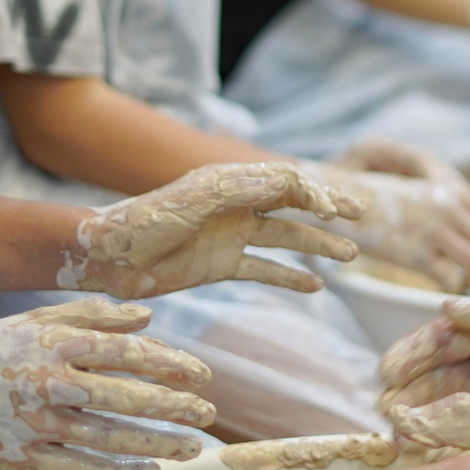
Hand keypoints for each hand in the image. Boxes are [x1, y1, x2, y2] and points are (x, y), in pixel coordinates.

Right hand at [0, 297, 216, 469]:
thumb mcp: (38, 320)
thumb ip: (94, 316)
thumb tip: (148, 318)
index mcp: (55, 344)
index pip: (126, 354)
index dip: (169, 365)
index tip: (202, 376)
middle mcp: (49, 384)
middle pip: (125, 399)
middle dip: (174, 409)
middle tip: (208, 415)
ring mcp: (37, 425)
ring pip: (110, 439)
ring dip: (156, 445)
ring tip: (191, 448)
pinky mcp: (25, 457)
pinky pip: (81, 468)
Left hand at [67, 162, 364, 297]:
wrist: (108, 256)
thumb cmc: (144, 221)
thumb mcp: (193, 200)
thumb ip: (240, 190)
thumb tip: (288, 181)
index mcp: (231, 182)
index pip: (286, 181)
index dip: (312, 193)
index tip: (330, 212)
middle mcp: (237, 205)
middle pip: (293, 205)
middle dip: (328, 210)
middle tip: (362, 216)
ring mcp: (231, 235)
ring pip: (286, 239)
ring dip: (318, 246)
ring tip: (350, 257)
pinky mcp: (221, 264)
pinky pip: (264, 270)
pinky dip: (290, 278)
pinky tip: (315, 287)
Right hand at [319, 144, 469, 292]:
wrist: (340, 200)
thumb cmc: (376, 198)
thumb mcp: (418, 190)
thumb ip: (445, 203)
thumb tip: (465, 227)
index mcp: (451, 192)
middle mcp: (447, 209)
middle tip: (466, 278)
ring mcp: (433, 230)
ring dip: (469, 280)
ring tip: (453, 285)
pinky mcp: (415, 253)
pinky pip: (451, 279)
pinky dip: (449, 288)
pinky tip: (435, 286)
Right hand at [378, 279, 469, 447]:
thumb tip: (449, 309)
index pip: (439, 340)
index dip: (411, 354)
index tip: (388, 371)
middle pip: (432, 382)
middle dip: (404, 397)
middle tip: (385, 416)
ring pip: (448, 419)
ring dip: (420, 432)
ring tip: (399, 447)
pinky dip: (454, 460)